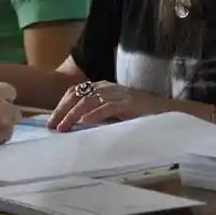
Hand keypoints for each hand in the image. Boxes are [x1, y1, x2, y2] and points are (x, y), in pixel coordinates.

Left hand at [48, 80, 168, 131]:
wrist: (164, 111)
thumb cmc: (137, 114)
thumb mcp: (111, 112)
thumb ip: (95, 114)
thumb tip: (73, 126)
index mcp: (101, 87)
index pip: (74, 92)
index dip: (61, 106)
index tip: (51, 121)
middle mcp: (106, 87)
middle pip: (77, 96)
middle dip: (62, 111)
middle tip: (52, 127)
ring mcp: (117, 94)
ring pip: (88, 101)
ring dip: (73, 115)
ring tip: (63, 127)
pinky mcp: (127, 103)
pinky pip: (106, 107)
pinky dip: (92, 115)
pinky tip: (83, 123)